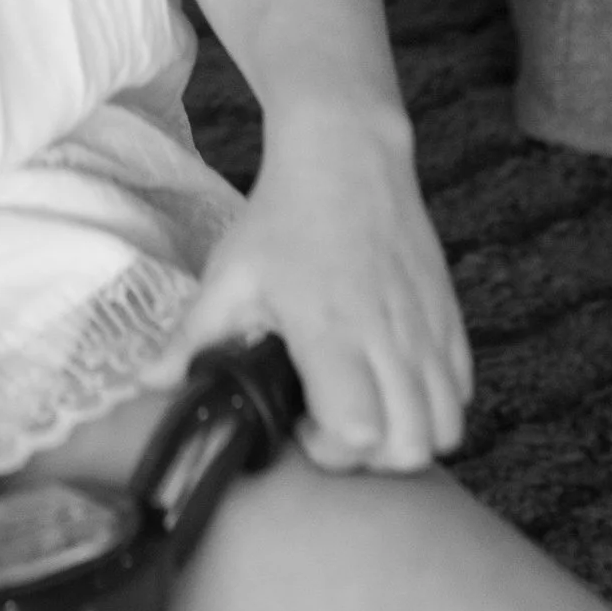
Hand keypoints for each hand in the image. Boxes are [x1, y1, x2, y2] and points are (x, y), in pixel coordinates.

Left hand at [182, 102, 470, 474]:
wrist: (348, 154)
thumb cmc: (282, 218)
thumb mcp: (231, 276)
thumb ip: (192, 339)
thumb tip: (150, 385)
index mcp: (330, 329)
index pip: (356, 433)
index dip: (329, 450)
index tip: (301, 426)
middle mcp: (389, 336)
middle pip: (409, 447)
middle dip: (370, 457)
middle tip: (332, 424)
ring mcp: (427, 328)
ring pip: (446, 428)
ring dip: (408, 438)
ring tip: (367, 409)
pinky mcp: (450, 317)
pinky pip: (461, 392)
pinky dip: (434, 406)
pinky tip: (394, 383)